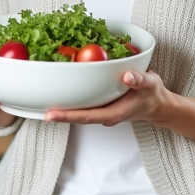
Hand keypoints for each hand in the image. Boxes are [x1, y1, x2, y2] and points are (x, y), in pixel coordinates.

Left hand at [44, 69, 172, 126]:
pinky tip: (61, 94)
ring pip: (79, 112)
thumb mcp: (150, 83)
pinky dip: (72, 102)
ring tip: (42, 102)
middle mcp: (104, 115)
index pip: (86, 116)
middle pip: (77, 117)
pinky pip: (84, 106)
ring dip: (63, 108)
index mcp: (114, 113)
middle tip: (37, 109)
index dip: (67, 116)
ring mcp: (102, 112)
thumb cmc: (152, 94)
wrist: (157, 104)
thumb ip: (139, 80)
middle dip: (58, 114)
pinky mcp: (101, 106)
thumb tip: (126, 78)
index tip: (50, 115)